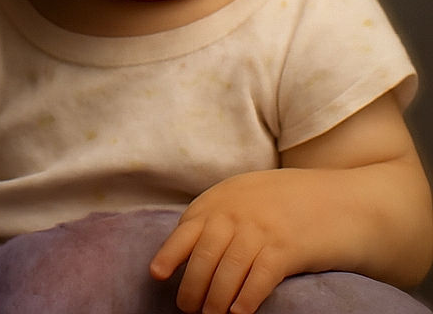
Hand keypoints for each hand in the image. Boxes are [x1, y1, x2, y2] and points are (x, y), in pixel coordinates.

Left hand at [148, 170, 324, 313]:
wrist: (341, 198)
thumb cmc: (289, 202)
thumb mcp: (247, 195)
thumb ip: (220, 213)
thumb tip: (192, 243)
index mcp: (222, 199)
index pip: (187, 229)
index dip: (170, 254)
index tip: (157, 275)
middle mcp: (237, 212)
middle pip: (204, 256)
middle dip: (192, 287)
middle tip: (187, 309)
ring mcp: (262, 228)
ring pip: (228, 270)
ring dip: (215, 300)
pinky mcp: (288, 248)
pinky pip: (260, 276)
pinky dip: (246, 297)